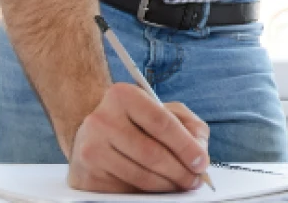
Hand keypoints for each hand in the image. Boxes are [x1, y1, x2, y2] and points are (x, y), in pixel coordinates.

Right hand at [67, 83, 210, 192]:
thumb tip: (199, 154)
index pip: (161, 122)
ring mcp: (90, 149)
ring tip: (179, 184)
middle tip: (194, 180)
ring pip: (140, 176)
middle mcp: (102, 119)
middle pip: (151, 153)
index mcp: (123, 95)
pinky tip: (156, 188)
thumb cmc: (135, 122)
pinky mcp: (87, 176)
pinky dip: (146, 193)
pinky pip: (125, 190)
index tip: (201, 162)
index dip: (186, 146)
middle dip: (179, 171)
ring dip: (166, 185)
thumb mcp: (164, 111)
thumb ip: (189, 126)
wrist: (92, 134)